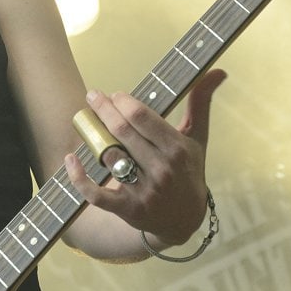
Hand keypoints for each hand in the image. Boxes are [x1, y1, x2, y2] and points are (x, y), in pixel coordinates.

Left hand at [64, 69, 226, 245]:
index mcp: (177, 149)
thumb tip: (219, 71)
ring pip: (108, 157)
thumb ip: (201, 103)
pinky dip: (79, 177)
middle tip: (93, 96)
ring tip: (86, 122)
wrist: (184, 220)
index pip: (141, 117)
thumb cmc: (188, 170)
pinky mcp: (127, 209)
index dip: (123, 102)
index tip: (115, 95)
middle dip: (103, 109)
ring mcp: (144, 191)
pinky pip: (96, 194)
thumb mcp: (197, 137)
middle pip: (122, 132)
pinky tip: (71, 158)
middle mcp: (162, 170)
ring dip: (92, 137)